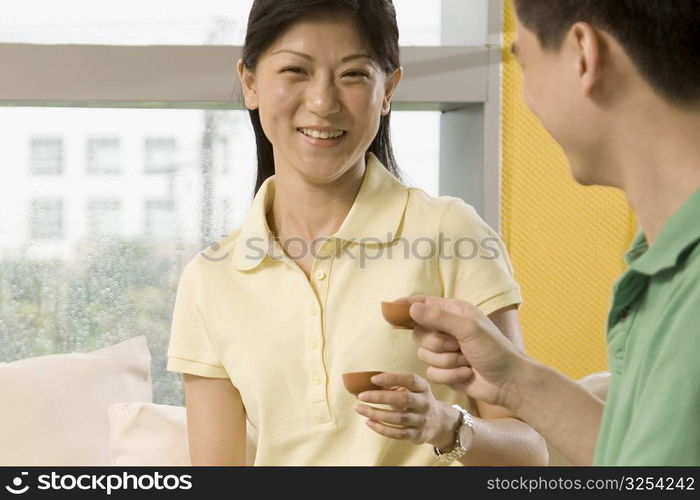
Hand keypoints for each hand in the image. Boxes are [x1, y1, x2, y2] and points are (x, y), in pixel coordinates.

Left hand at [354, 373, 460, 448]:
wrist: (437, 422)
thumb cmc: (415, 400)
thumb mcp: (411, 389)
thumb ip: (393, 385)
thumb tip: (364, 384)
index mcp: (423, 387)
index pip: (410, 380)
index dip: (392, 378)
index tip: (373, 379)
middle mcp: (425, 403)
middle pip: (404, 399)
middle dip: (380, 397)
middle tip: (361, 395)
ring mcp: (422, 420)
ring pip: (398, 418)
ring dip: (376, 414)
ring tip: (359, 408)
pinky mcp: (417, 435)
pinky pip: (397, 433)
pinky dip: (381, 428)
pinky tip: (368, 422)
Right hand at [400, 295, 525, 408]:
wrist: (508, 382)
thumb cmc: (495, 350)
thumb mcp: (469, 329)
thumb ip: (439, 317)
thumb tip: (412, 307)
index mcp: (454, 312)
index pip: (423, 303)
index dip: (406, 305)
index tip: (389, 308)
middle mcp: (447, 329)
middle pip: (419, 332)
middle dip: (436, 343)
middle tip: (456, 345)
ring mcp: (445, 351)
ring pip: (423, 354)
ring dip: (446, 361)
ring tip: (466, 361)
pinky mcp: (445, 370)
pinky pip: (431, 372)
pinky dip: (449, 375)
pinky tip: (466, 373)